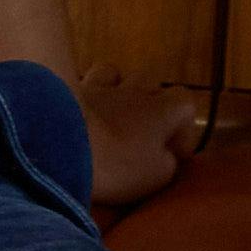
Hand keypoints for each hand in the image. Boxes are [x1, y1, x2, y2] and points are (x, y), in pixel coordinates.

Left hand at [79, 73, 204, 208]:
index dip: (183, 127)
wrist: (63, 142)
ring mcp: (103, 87)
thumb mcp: (154, 176)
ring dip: (119, 91)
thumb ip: (168, 163)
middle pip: (152, 83)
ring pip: (118, 75)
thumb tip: (167, 157)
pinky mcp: (72, 89)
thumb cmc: (116, 163)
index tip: (174, 152)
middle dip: (151, 103)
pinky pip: (87, 80)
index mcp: (163, 110)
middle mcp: (136, 91)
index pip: (186, 103)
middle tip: (143, 132)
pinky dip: (89, 91)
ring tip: (112, 114)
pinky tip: (84, 108)